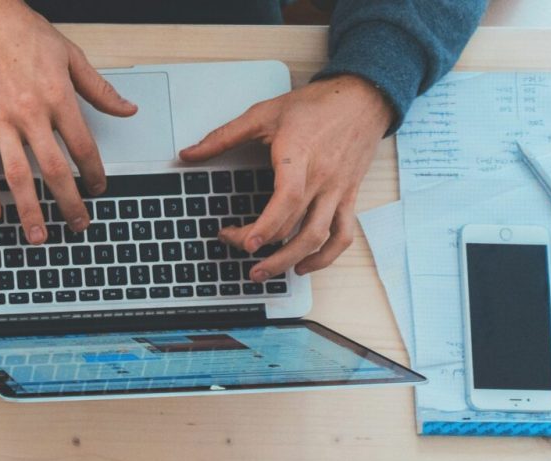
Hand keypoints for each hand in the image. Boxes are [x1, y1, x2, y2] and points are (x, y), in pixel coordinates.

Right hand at [0, 0, 136, 244]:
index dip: (94, 173)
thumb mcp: (71, 56)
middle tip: (77, 224)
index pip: (82, 146)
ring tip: (38, 234)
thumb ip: (99, 90)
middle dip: (68, 202)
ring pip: (18, 174)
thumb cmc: (25, 35)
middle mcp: (30, 112)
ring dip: (29, 209)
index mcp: (58, 97)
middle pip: (54, 169)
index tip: (99, 189)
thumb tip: (127, 110)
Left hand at [180, 75, 392, 281]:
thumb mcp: (264, 113)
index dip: (266, 225)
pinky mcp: (348, 197)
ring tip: (263, 272)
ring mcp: (337, 191)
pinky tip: (303, 265)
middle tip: (235, 246)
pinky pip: (343, 234)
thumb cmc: (316, 105)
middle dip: (261, 245)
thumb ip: (223, 136)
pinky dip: (326, 256)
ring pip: (319, 237)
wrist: (362, 97)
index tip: (245, 242)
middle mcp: (322, 178)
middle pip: (294, 225)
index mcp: (300, 157)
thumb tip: (188, 153)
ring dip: (290, 260)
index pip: (288, 199)